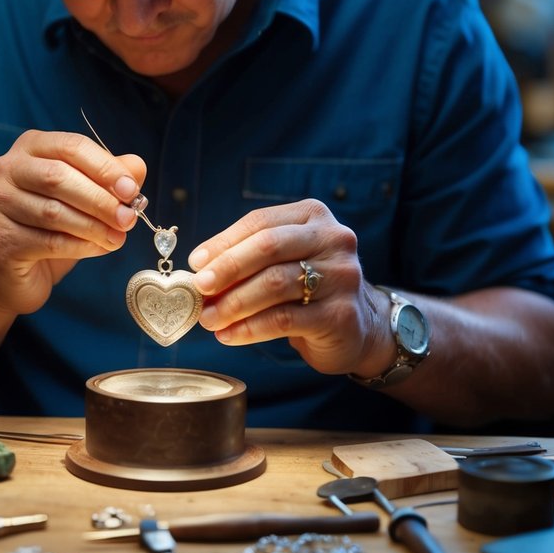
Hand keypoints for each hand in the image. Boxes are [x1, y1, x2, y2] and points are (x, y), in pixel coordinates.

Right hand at [0, 129, 145, 314]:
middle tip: (128, 218)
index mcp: (30, 147)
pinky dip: (81, 246)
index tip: (132, 189)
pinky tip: (99, 248)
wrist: (14, 271)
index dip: (105, 168)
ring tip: (118, 237)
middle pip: (58, 177)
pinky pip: (48, 241)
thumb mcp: (85, 197)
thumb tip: (136, 168)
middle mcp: (6, 169)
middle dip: (100, 199)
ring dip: (94, 226)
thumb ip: (109, 178)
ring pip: (53, 212)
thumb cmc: (53, 227)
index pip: (71, 147)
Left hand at [189, 199, 386, 375]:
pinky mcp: (340, 314)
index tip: (195, 263)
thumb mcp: (283, 261)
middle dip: (227, 269)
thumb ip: (247, 259)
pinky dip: (249, 328)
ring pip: (275, 284)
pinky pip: (284, 319)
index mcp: (313, 216)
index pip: (260, 222)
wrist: (358, 325)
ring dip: (233, 303)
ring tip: (208, 318)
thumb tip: (198, 272)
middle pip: (268, 247)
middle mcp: (333, 239)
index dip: (223, 243)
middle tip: (199, 289)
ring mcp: (341, 276)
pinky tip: (229, 335)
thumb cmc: (308, 288)